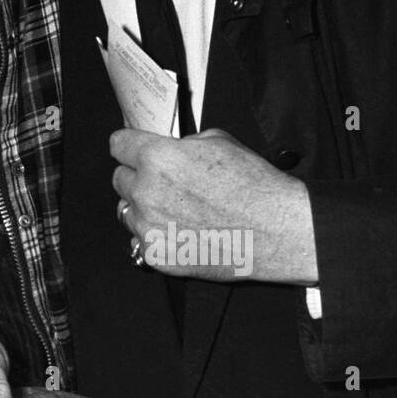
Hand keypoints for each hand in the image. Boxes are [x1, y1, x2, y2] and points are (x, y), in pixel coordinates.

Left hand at [110, 127, 316, 284]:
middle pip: (119, 179)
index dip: (128, 145)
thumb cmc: (254, 186)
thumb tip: (168, 148)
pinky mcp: (157, 255)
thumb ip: (182, 144)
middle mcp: (146, 191)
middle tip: (163, 182)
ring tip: (174, 209)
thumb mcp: (218, 142)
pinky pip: (141, 239)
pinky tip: (181, 231)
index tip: (131, 149)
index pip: (118, 144)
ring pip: (127, 211)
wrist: (278, 231)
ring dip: (143, 207)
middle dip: (137, 177)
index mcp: (157, 158)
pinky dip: (156, 235)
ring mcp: (149, 227)